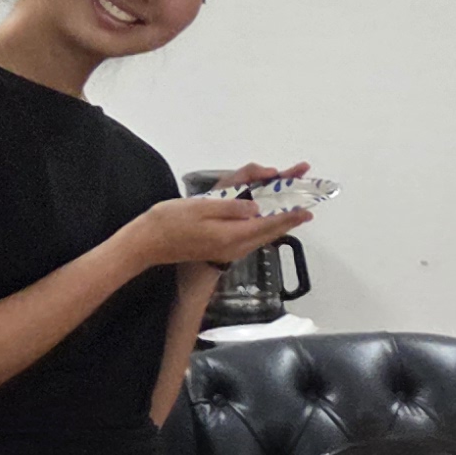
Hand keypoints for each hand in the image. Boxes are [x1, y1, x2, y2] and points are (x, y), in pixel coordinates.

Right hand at [132, 191, 311, 269]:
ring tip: (294, 209)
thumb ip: (231, 208)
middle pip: (269, 230)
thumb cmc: (170, 221)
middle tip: (308, 205)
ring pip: (262, 235)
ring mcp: (228, 250)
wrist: (147, 243)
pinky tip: (269, 219)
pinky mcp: (221, 249)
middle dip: (290, 216)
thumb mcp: (201, 207)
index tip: (308, 209)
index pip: (268, 223)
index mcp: (231, 235)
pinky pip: (251, 237)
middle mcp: (235, 246)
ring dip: (278, 221)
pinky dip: (264, 226)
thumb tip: (256, 208)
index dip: (289, 215)